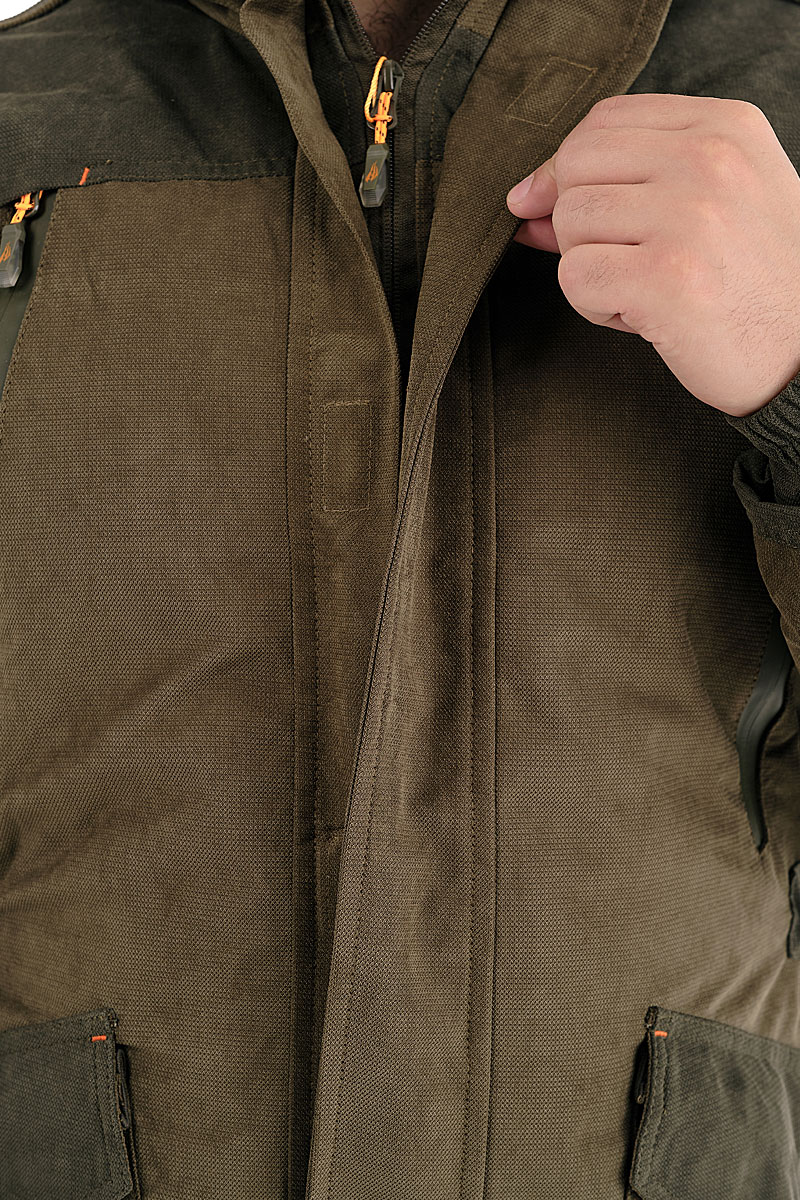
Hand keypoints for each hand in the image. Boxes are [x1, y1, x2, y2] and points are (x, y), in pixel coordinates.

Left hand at [505, 94, 799, 416]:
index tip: (574, 209)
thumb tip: (524, 198)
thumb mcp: (711, 203)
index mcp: (725, 127)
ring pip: (569, 222)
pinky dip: (595, 307)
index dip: (570, 169)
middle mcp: (708, 160)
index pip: (604, 120)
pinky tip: (642, 316)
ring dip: (590, 267)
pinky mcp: (665, 278)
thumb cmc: (754, 281)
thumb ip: (623, 185)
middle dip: (578, 221)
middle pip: (574, 165)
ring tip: (642, 289)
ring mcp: (688, 217)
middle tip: (625, 258)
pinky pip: (576, 278)